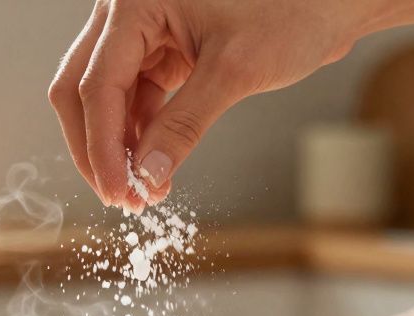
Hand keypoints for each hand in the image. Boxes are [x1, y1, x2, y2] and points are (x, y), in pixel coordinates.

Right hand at [49, 0, 358, 208]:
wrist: (331, 0)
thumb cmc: (292, 11)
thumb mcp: (234, 72)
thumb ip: (183, 125)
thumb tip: (146, 177)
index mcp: (134, 1)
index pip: (96, 84)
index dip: (101, 147)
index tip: (118, 193)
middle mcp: (126, 13)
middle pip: (83, 90)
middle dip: (98, 149)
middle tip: (121, 198)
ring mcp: (141, 32)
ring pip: (104, 100)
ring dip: (119, 148)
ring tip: (143, 193)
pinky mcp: (160, 52)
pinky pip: (133, 100)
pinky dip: (140, 137)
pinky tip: (153, 169)